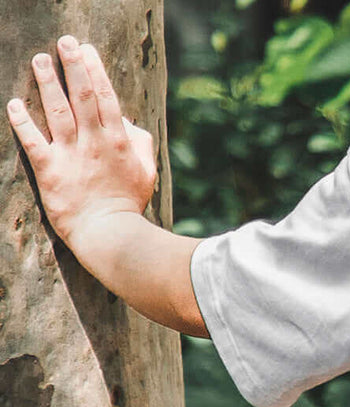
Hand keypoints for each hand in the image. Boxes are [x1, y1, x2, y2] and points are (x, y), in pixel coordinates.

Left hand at [6, 35, 155, 253]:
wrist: (110, 235)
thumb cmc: (129, 206)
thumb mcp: (147, 174)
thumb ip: (141, 144)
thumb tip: (129, 123)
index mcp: (118, 143)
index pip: (107, 99)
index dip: (96, 71)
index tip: (87, 50)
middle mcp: (94, 144)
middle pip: (83, 97)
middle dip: (74, 66)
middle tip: (65, 41)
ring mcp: (71, 156)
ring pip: (58, 112)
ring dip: (48, 83)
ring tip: (39, 60)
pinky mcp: (50, 171)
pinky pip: (33, 142)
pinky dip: (22, 121)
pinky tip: (15, 104)